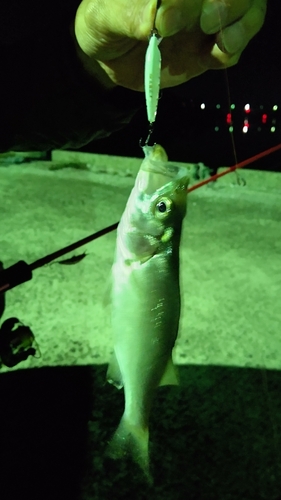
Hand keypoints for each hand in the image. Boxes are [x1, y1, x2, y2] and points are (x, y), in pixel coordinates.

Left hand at [74, 0, 266, 90]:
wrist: (107, 60)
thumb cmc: (102, 27)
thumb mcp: (102, 19)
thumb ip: (126, 16)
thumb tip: (153, 20)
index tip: (164, 21)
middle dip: (225, 2)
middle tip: (203, 24)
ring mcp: (205, 18)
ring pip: (247, 8)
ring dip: (241, 22)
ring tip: (222, 42)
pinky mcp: (208, 48)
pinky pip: (235, 45)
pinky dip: (233, 50)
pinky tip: (218, 56)